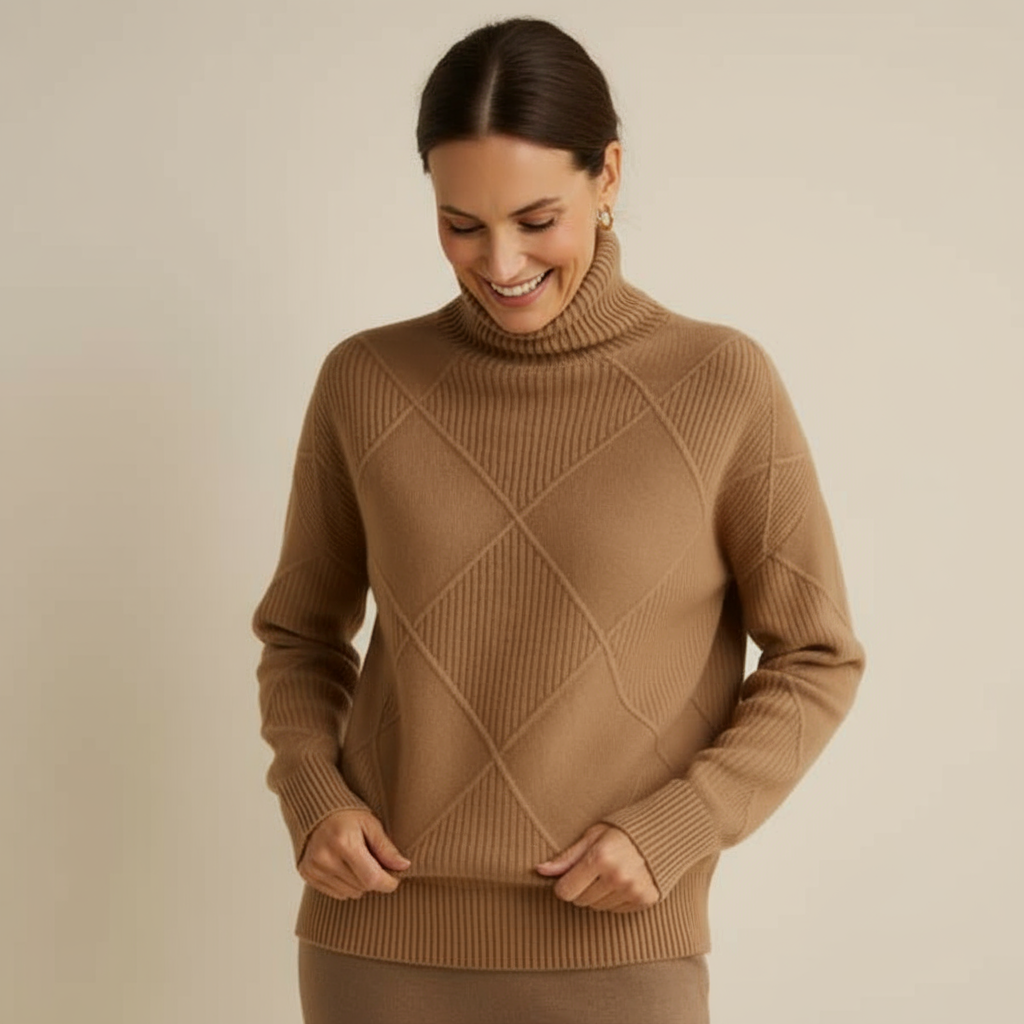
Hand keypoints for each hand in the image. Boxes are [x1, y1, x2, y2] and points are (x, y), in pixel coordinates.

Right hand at [298, 808, 410, 900]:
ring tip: (357, 862)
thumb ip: (386, 848)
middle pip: (362, 887)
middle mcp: (325, 858)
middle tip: (374, 863)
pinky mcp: (308, 875)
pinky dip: (345, 885)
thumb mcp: (370, 824)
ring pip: (350, 893)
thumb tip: (404, 866)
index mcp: (344, 842)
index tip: (395, 880)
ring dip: (360, 884)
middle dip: (374, 879)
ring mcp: (314, 868)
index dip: (388, 883)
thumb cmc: (347, 815)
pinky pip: (336, 894)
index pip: (371, 878)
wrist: (315, 811)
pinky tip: (344, 867)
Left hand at [535, 824, 658, 912]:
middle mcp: (617, 876)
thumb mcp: (592, 835)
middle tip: (592, 871)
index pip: (566, 891)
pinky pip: (616, 910)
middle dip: (581, 889)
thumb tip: (541, 870)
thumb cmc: (622, 831)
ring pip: (598, 907)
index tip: (569, 876)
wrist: (663, 833)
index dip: (563, 884)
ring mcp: (633, 890)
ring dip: (598, 895)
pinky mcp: (645, 900)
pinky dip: (615, 899)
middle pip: (581, 901)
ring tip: (609, 873)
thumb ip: (567, 856)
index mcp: (600, 857)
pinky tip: (622, 881)